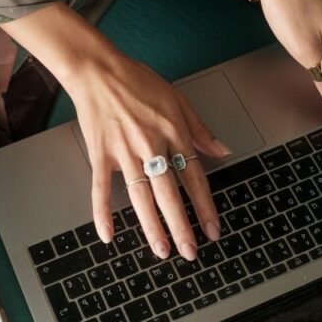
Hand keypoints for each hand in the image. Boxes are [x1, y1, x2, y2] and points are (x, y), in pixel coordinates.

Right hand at [65, 50, 229, 258]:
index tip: (212, 229)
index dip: (204, 206)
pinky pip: (101, 188)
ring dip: (152, 226)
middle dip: (181, 226)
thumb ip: (200, 129)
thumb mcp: (178, 100)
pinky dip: (103, 212)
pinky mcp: (101, 153)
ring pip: (141, 196)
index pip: (194, 178)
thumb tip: (222, 151)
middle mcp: (152, 145)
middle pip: (170, 193)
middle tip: (190, 252)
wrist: (98, 70)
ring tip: (161, 250)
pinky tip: (108, 235)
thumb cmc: (137, 81)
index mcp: (174, 133)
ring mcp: (124, 151)